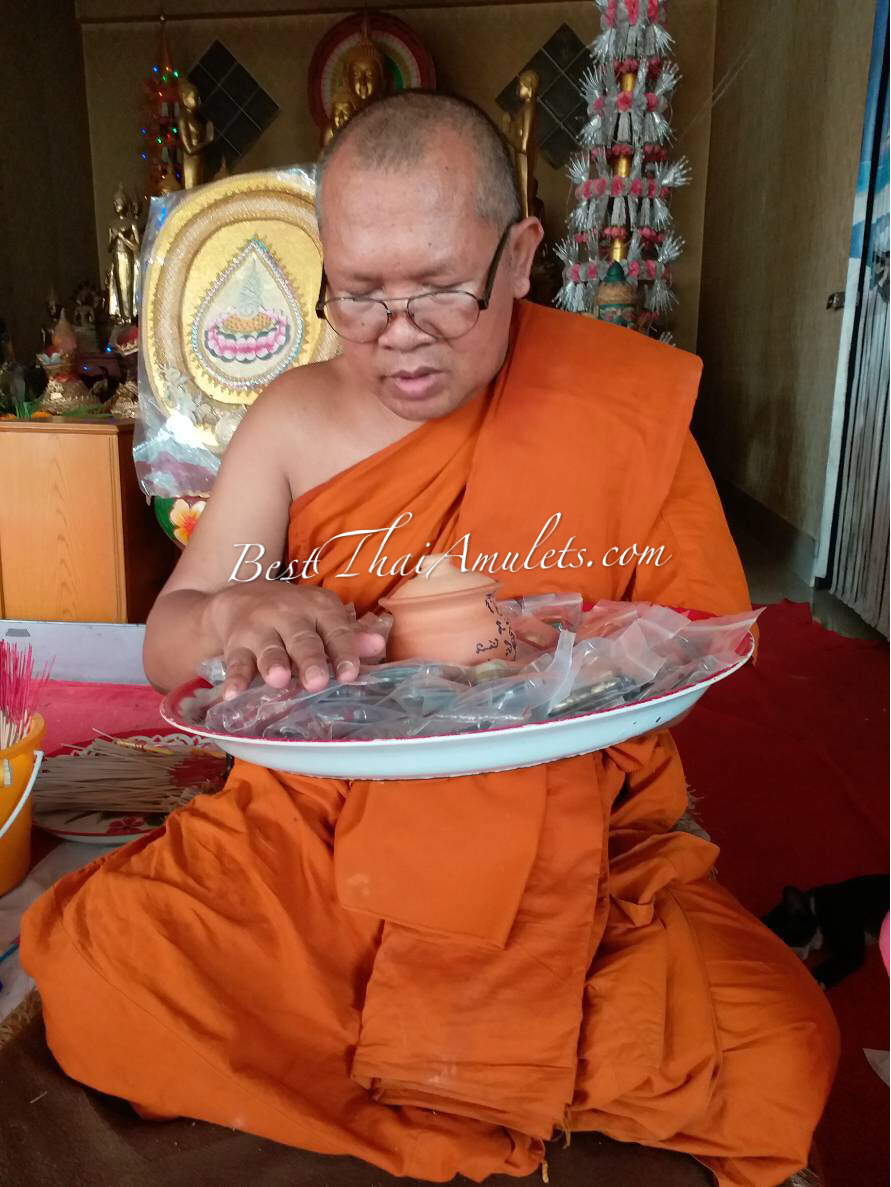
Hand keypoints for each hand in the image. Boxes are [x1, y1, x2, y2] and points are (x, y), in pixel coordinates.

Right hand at [205, 582, 384, 700]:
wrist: (241, 598)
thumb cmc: (295, 615)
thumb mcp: (323, 618)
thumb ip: (349, 636)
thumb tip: (379, 645)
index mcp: (318, 608)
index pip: (335, 630)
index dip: (344, 652)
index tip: (351, 674)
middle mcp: (289, 614)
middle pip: (302, 639)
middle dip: (309, 660)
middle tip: (317, 681)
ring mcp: (260, 627)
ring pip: (269, 648)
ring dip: (272, 664)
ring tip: (278, 680)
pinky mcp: (236, 643)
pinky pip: (235, 662)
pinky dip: (234, 678)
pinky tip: (233, 694)